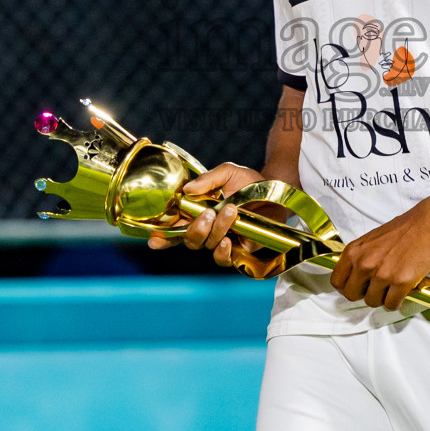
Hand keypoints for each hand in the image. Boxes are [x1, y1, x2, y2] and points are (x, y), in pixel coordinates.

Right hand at [146, 162, 263, 269]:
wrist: (275, 191)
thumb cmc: (249, 182)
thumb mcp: (228, 172)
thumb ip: (208, 179)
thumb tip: (187, 190)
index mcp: (197, 211)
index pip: (174, 227)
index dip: (162, 235)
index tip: (154, 239)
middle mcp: (206, 229)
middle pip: (188, 239)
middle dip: (195, 228)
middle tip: (208, 213)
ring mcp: (221, 240)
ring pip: (206, 245)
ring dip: (216, 230)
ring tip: (231, 211)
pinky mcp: (238, 251)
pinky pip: (223, 258)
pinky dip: (222, 251)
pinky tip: (228, 239)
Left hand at [330, 206, 429, 311]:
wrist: (426, 224)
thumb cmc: (401, 230)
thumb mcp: (370, 240)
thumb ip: (359, 257)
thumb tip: (354, 277)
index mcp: (354, 251)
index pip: (336, 281)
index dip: (346, 287)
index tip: (356, 286)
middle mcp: (364, 263)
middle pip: (352, 295)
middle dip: (363, 294)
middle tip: (375, 288)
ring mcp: (382, 274)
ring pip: (372, 302)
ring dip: (381, 298)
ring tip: (391, 287)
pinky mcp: (400, 282)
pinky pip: (391, 305)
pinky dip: (396, 302)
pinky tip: (400, 292)